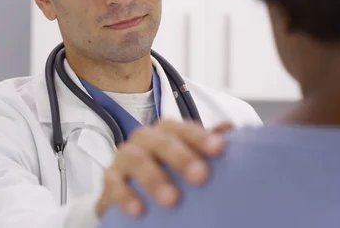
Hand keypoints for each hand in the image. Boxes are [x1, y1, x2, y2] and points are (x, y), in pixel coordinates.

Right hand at [96, 120, 233, 216]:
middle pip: (162, 141)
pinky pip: (114, 184)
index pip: (185, 129)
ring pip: (137, 159)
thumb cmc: (168, 171)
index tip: (220, 149)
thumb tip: (229, 130)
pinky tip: (139, 210)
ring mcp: (125, 157)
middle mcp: (146, 139)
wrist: (132, 192)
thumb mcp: (190, 158)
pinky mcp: (110, 179)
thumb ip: (208, 145)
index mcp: (168, 132)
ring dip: (154, 178)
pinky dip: (125, 196)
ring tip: (172, 199)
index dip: (201, 137)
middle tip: (201, 176)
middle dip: (182, 157)